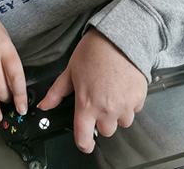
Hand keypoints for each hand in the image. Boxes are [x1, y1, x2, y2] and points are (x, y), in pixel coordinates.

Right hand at [0, 9, 27, 123]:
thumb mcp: (7, 43)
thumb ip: (11, 64)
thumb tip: (16, 88)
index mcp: (5, 47)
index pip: (15, 75)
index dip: (20, 95)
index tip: (22, 107)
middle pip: (0, 85)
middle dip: (8, 98)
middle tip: (11, 100)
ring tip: (1, 105)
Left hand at [37, 28, 147, 152]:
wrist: (118, 38)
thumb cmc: (93, 52)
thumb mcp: (70, 72)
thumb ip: (57, 93)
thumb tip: (44, 105)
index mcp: (87, 105)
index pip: (84, 138)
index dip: (84, 145)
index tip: (86, 144)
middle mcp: (106, 109)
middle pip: (106, 131)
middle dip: (101, 122)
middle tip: (99, 103)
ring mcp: (125, 105)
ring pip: (122, 122)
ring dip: (117, 114)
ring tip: (111, 94)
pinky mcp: (139, 98)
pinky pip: (135, 110)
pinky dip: (130, 104)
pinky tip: (122, 88)